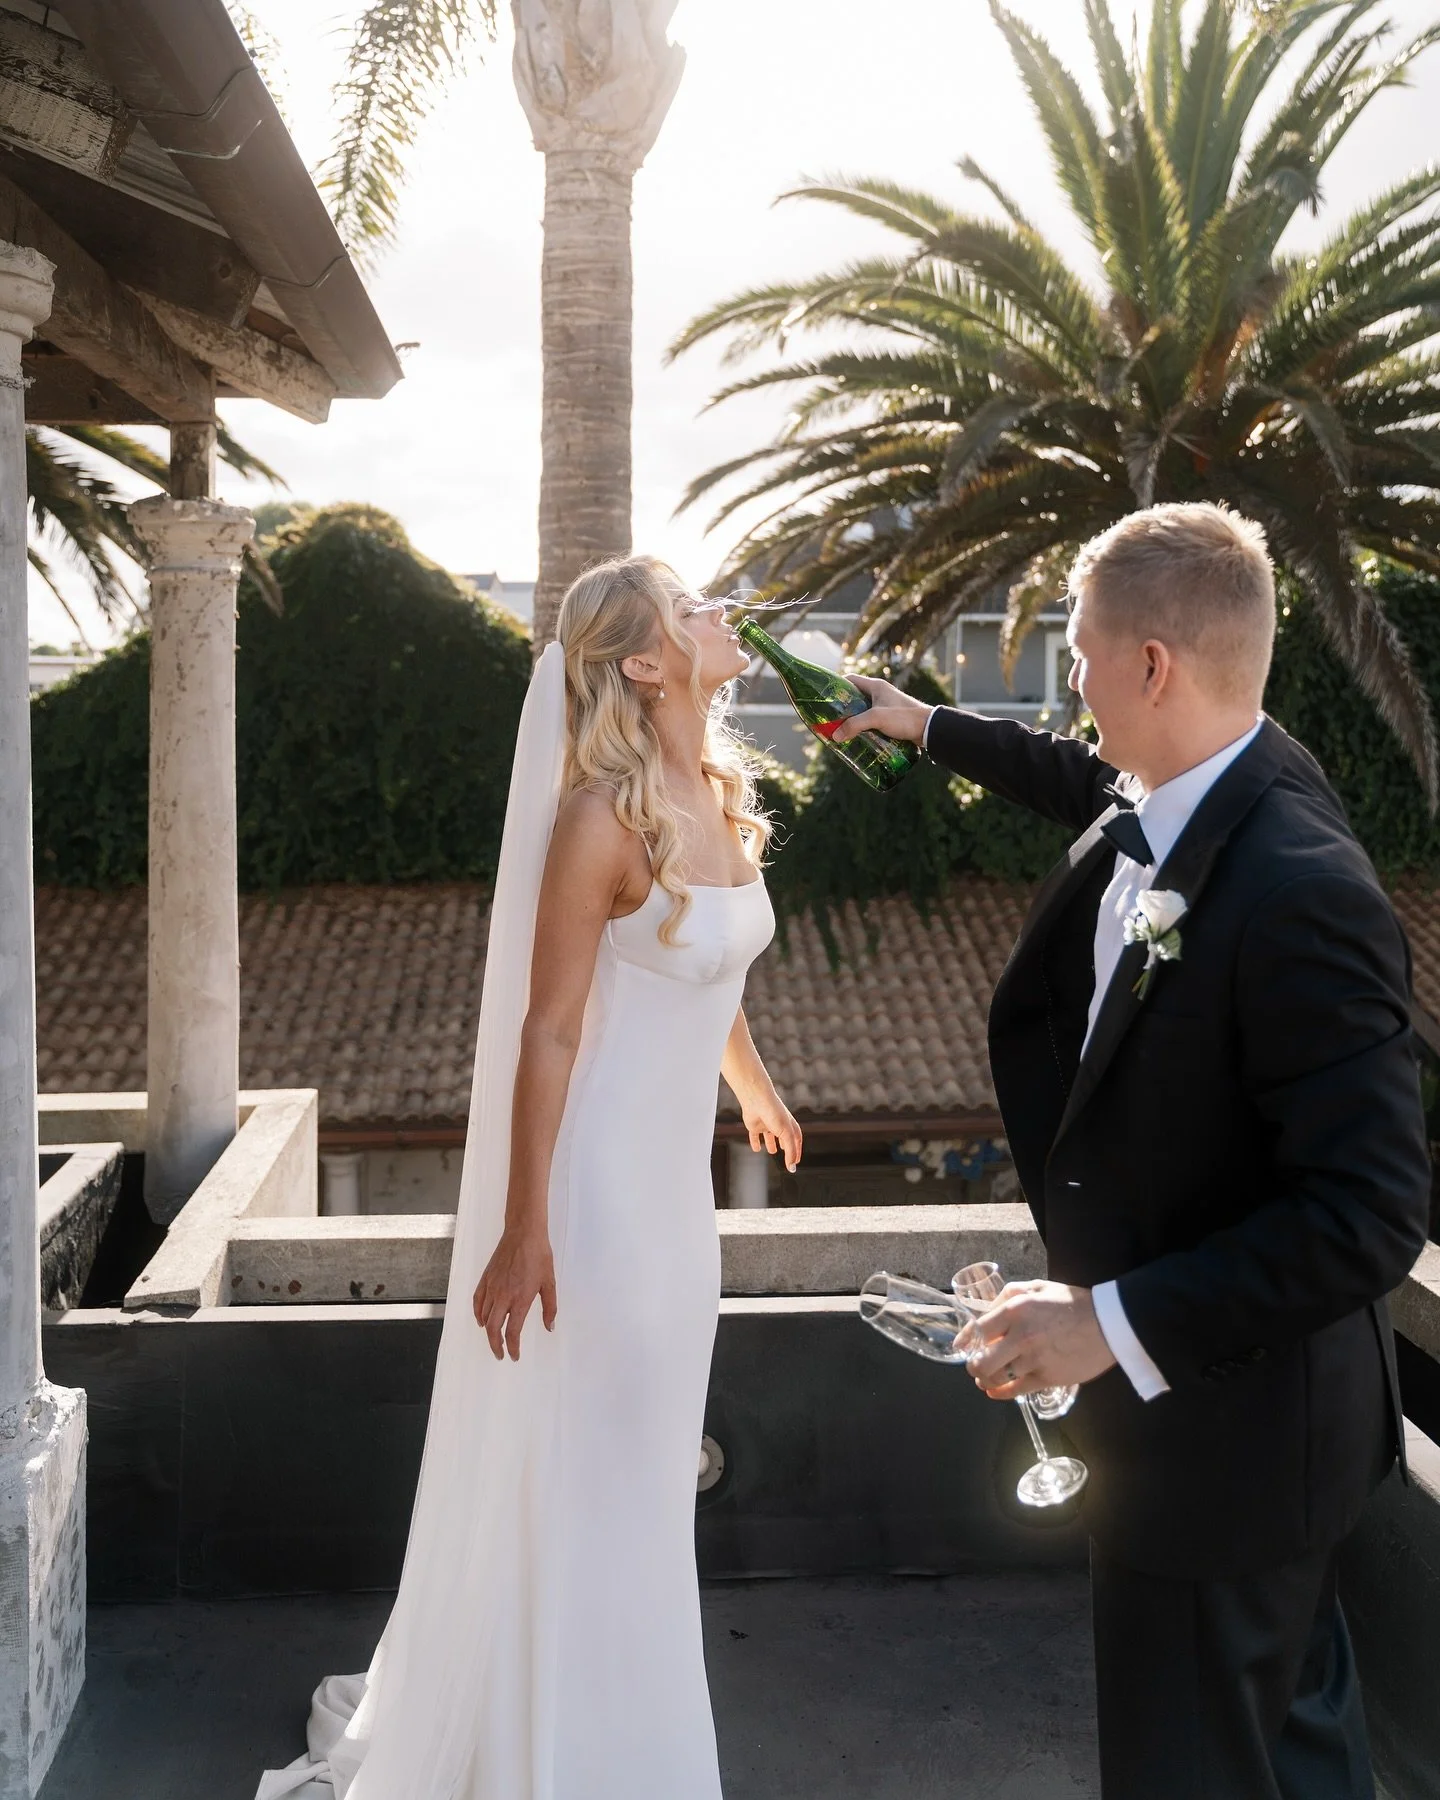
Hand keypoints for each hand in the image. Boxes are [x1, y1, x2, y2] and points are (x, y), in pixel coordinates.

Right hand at [472, 1226, 556, 1360]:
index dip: (513, 1348)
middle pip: (493, 1330)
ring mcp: (492, 1287)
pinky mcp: (486, 1278)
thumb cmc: (539, 1255)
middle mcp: (503, 1296)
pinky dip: (478, 1314)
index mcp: (520, 1299)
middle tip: (501, 1354)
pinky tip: (482, 1320)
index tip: (514, 1356)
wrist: (524, 1232)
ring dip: (489, 1332)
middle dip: (496, 1346)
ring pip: (484, 1317)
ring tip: (495, 1339)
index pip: (513, 1332)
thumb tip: (549, 1327)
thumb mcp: (550, 1283)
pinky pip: (477, 1301)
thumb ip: (550, 1308)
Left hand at [739, 1085, 802, 1172]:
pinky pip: (754, 1136)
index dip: (797, 1151)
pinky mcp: (754, 1125)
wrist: (756, 1099)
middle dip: (787, 1147)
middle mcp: (778, 1124)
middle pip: (784, 1138)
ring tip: (772, 1151)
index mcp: (789, 1125)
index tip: (796, 1161)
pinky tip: (756, 1148)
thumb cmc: (774, 1113)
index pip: (796, 1140)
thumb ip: (790, 1151)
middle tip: (788, 1156)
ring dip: (771, 1143)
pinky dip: (755, 1142)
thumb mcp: (786, 1134)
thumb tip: (792, 1167)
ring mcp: (766, 1125)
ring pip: (769, 1136)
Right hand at [831, 675, 933, 746]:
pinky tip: (857, 737)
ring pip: (863, 710)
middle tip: (831, 719)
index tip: (826, 697)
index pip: (851, 679)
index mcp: (876, 686)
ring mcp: (886, 706)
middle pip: (855, 697)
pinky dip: (864, 727)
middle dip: (843, 708)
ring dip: (853, 719)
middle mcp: (880, 693)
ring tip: (842, 730)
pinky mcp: (891, 718)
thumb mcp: (876, 718)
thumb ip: (855, 725)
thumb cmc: (904, 717)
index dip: (837, 686)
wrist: (928, 728)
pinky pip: (872, 720)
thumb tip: (836, 735)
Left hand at [959, 1280, 1116, 1398]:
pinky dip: (1001, 1394)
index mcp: (1016, 1310)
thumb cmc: (1073, 1303)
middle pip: (981, 1361)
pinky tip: (995, 1392)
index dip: (965, 1341)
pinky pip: (1015, 1391)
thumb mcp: (1038, 1287)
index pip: (978, 1330)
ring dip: (986, 1380)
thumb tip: (988, 1311)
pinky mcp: (1047, 1378)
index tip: (960, 1347)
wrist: (1109, 1323)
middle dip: (974, 1365)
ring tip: (985, 1378)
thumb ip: (1009, 1296)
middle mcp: (1021, 1336)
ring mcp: (1034, 1360)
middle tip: (976, 1363)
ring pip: (996, 1378)